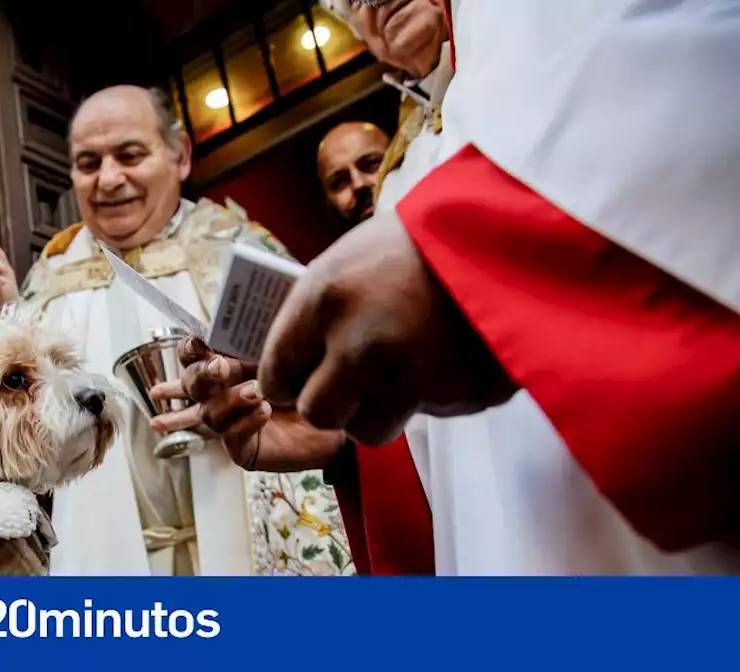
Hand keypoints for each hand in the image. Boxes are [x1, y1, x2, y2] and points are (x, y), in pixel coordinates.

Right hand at [149, 337, 346, 471]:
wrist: (339, 418)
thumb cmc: (312, 378)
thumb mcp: (288, 348)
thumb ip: (266, 333)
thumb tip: (253, 308)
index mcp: (227, 364)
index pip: (193, 355)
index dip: (191, 349)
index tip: (200, 342)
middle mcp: (222, 393)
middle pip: (192, 384)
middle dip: (202, 374)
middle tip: (222, 368)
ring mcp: (229, 421)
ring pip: (209, 413)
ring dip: (229, 399)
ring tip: (257, 392)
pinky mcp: (242, 448)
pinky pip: (231, 437)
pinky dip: (246, 422)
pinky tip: (265, 412)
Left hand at [258, 210, 516, 446]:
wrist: (509, 227)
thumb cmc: (415, 242)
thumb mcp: (347, 261)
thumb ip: (314, 315)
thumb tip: (287, 365)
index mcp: (327, 297)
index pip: (277, 371)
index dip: (283, 382)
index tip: (293, 381)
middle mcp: (367, 339)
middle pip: (320, 413)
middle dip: (327, 405)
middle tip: (341, 389)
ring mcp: (418, 369)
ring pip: (371, 430)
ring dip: (375, 411)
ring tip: (391, 376)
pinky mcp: (465, 391)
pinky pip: (425, 414)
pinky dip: (426, 395)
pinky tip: (439, 355)